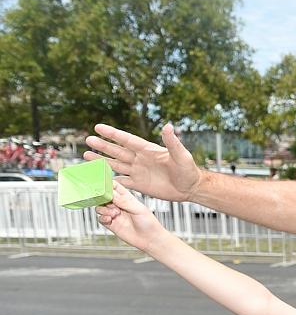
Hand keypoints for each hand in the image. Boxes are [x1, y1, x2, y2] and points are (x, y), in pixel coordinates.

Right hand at [84, 123, 200, 205]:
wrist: (191, 188)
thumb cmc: (189, 170)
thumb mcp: (181, 155)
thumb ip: (172, 142)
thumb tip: (168, 126)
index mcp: (148, 150)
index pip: (127, 140)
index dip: (113, 134)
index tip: (98, 127)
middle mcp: (141, 159)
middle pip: (117, 151)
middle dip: (103, 146)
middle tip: (88, 140)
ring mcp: (139, 172)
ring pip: (116, 164)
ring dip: (102, 161)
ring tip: (86, 156)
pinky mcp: (140, 185)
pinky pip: (122, 181)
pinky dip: (110, 180)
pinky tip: (99, 178)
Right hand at [95, 182, 166, 251]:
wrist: (150, 240)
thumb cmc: (149, 223)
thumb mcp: (138, 209)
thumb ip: (124, 201)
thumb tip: (111, 193)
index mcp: (126, 197)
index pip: (114, 186)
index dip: (106, 184)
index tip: (102, 185)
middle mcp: (119, 205)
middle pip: (103, 196)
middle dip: (102, 198)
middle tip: (106, 200)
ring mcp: (114, 214)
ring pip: (100, 207)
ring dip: (104, 209)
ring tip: (115, 214)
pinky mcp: (111, 224)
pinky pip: (101, 218)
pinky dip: (103, 218)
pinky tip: (110, 220)